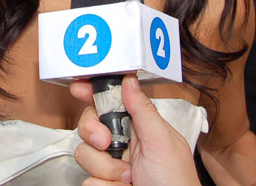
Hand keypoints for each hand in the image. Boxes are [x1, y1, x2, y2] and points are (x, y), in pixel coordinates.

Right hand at [71, 75, 200, 185]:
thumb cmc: (175, 183)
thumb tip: (129, 81)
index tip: (79, 88)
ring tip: (129, 178)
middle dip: (94, 133)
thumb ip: (143, 110)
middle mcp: (123, 144)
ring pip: (85, 154)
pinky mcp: (103, 184)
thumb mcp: (162, 141)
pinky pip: (87, 180)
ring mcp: (111, 166)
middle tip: (106, 143)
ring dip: (105, 169)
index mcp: (139, 127)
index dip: (93, 93)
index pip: (111, 102)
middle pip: (90, 125)